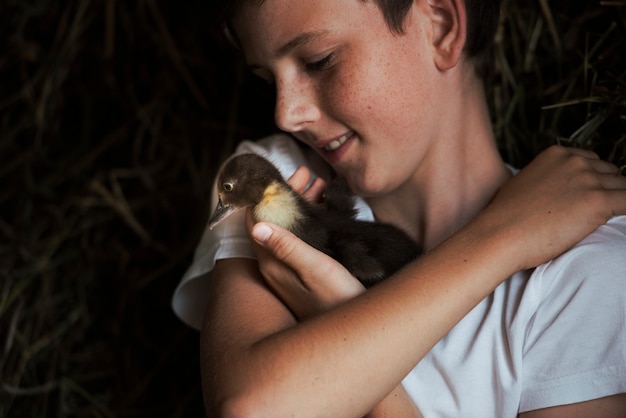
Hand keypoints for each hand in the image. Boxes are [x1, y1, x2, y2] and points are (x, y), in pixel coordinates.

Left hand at [247, 166, 364, 319]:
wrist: (353, 334)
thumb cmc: (338, 301)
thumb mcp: (316, 270)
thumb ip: (286, 247)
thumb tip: (256, 224)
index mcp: (272, 262)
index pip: (258, 219)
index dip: (269, 193)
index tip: (286, 175)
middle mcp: (275, 265)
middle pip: (272, 220)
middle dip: (288, 194)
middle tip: (308, 173)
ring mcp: (288, 269)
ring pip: (287, 227)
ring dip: (301, 204)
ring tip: (320, 185)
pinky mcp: (302, 273)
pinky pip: (299, 237)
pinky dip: (310, 219)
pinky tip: (325, 210)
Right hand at [480, 145, 625, 270]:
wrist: (499, 234)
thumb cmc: (505, 217)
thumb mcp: (524, 183)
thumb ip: (547, 178)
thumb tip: (559, 192)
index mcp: (556, 154)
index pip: (592, 162)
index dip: (591, 181)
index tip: (583, 197)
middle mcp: (574, 161)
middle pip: (610, 173)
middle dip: (604, 191)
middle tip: (586, 214)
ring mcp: (587, 180)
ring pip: (622, 188)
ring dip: (613, 204)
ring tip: (593, 222)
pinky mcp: (598, 202)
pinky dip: (624, 211)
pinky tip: (610, 221)